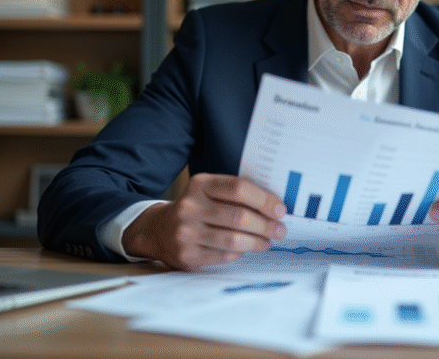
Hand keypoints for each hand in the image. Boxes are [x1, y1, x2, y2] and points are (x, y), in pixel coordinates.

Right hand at [122, 174, 287, 270]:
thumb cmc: (196, 207)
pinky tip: (247, 248)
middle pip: (239, 217)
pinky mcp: (187, 255)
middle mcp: (190, 206)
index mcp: (200, 184)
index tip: (280, 209)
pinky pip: (224, 255)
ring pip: (233, 240)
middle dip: (266, 225)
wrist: (158, 230)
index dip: (264, 200)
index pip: (239, 188)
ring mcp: (187, 232)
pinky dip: (240, 253)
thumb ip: (236, 193)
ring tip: (267, 241)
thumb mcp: (209, 190)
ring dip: (257, 242)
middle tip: (280, 229)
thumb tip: (274, 205)